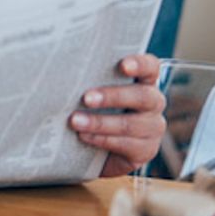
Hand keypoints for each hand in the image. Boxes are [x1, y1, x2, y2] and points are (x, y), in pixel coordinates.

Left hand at [69, 54, 165, 176]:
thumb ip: (86, 76)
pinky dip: (102, 139)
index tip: (123, 65)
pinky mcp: (145, 151)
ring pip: (131, 124)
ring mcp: (152, 127)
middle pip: (143, 97)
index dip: (140, 64)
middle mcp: (152, 102)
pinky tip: (83, 136)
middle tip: (85, 98)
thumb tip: (62, 65)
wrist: (91, 146)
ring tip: (75, 121)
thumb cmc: (88, 105)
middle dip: (112, 97)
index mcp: (142, 80)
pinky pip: (126, 145)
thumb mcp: (89, 88)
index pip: (150, 67)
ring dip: (100, 122)